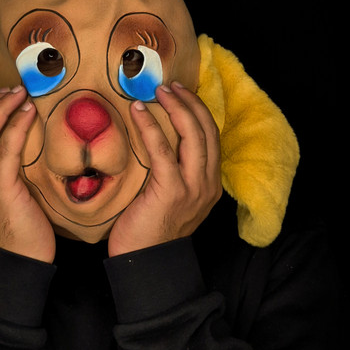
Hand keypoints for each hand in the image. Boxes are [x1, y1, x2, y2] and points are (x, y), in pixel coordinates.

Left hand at [108, 82, 221, 256]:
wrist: (146, 263)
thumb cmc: (151, 232)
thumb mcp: (172, 200)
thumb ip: (173, 175)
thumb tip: (155, 142)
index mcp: (210, 185)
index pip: (212, 137)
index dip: (198, 111)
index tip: (180, 93)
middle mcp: (207, 184)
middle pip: (206, 131)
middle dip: (189, 102)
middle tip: (169, 86)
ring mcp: (193, 188)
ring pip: (192, 135)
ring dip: (176, 107)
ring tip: (158, 91)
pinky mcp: (171, 191)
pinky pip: (162, 150)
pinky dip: (150, 127)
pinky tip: (137, 112)